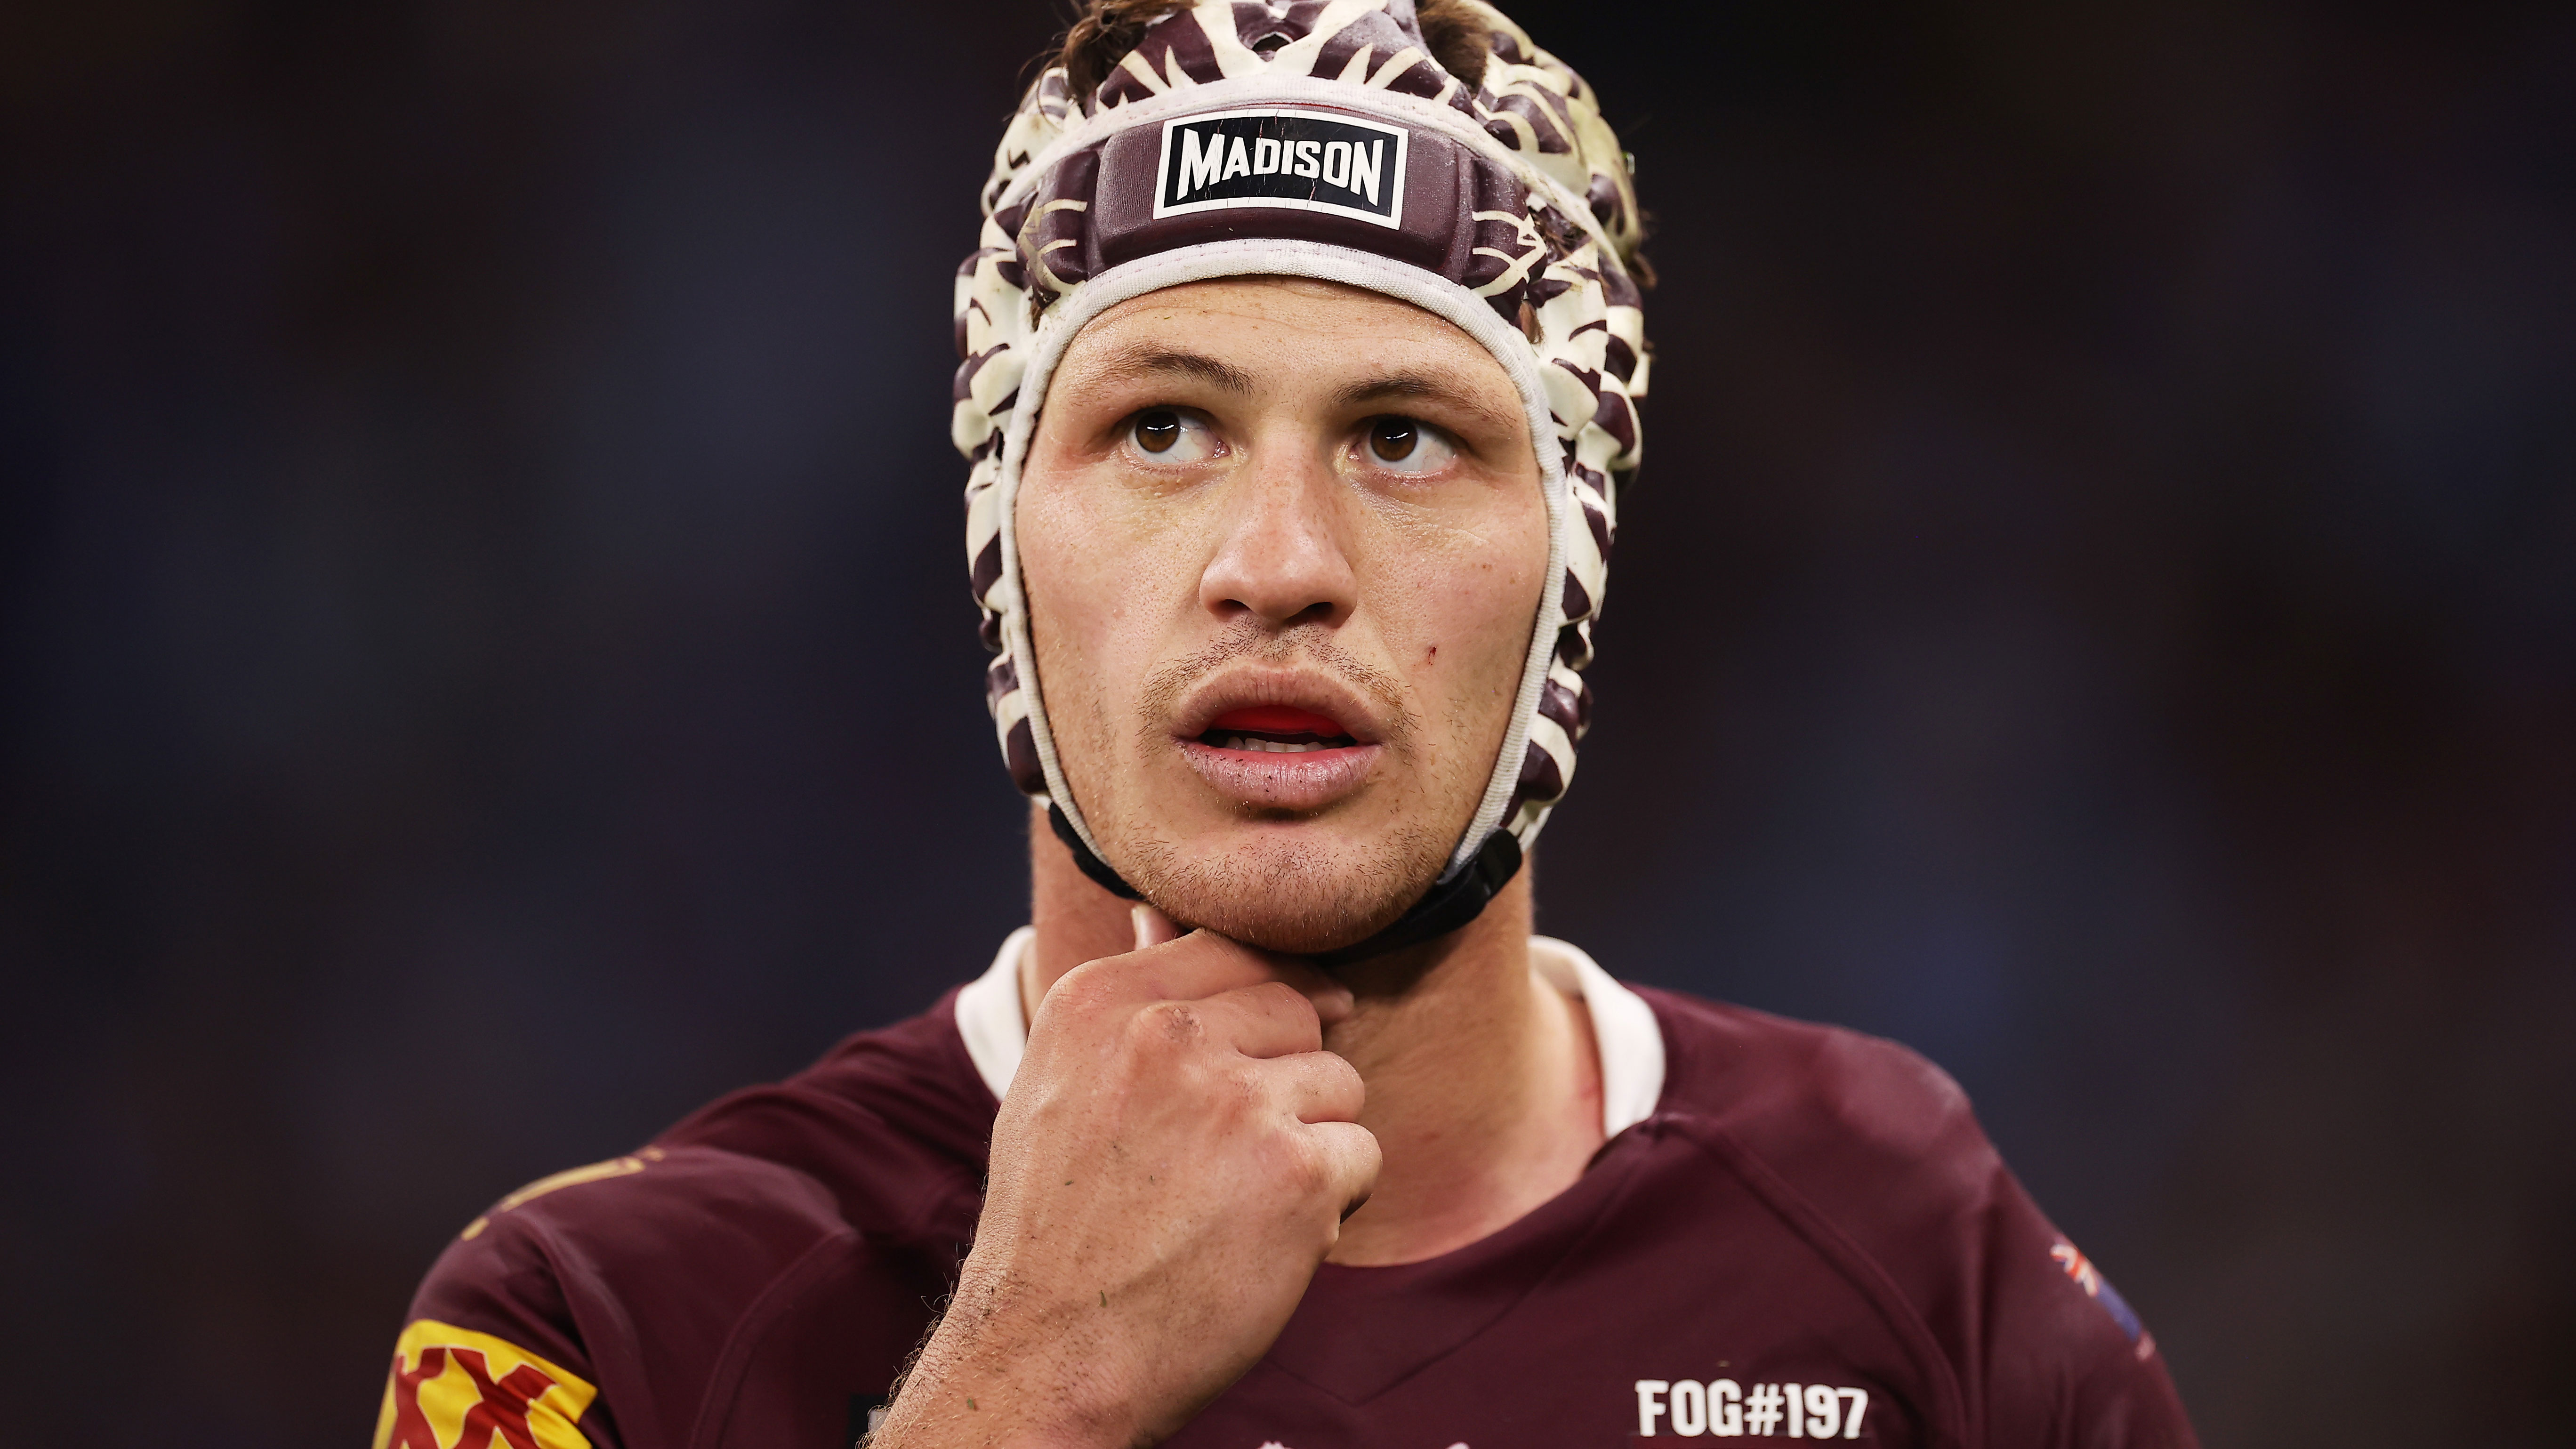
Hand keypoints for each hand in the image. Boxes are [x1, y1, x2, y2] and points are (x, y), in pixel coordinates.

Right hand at [873, 907, 1377, 1448]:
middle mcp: (1166, 1037)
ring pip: (1338, 1082)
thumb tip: (1159, 912)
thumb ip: (1128, 999)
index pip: (1233, 947)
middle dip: (1289, 1076)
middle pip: (1297, 1007)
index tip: (1272, 1039)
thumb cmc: (1061, 1224)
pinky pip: (1362, 1155)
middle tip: (1233, 1155)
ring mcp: (1236, 1100)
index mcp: (1101, 1002)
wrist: (1053, 1353)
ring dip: (1312, 1144)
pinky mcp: (1296, 1170)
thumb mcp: (1062, 1084)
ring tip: (1240, 1203)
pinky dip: (1332, 1205)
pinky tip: (1266, 1241)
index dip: (1270, 992)